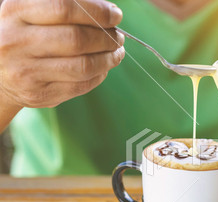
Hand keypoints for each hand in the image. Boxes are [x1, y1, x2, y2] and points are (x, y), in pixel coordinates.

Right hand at [0, 0, 124, 109]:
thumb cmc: (22, 33)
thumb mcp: (30, 10)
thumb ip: (63, 6)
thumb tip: (107, 11)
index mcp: (15, 11)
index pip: (65, 7)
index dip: (97, 11)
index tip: (115, 15)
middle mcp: (16, 41)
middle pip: (77, 39)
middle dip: (107, 38)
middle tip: (118, 37)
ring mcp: (26, 71)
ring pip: (83, 66)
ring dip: (109, 59)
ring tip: (116, 52)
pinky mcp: (39, 94)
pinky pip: (81, 86)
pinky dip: (100, 75)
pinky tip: (104, 67)